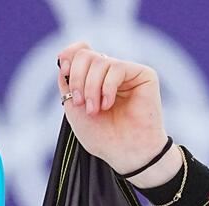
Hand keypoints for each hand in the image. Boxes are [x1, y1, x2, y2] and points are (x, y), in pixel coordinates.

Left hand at [57, 43, 181, 186]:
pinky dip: (107, 87)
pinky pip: (117, 67)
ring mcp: (126, 72)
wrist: (123, 152)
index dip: (70, 56)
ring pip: (99, 61)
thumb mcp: (73, 107)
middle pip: (85, 55)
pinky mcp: (143, 75)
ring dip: (91, 88)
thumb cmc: (100, 135)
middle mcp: (109, 72)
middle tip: (80, 103)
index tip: (65, 71)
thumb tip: (65, 55)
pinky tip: (108, 104)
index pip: (80, 51)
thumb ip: (68, 81)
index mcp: (92, 78)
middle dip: (77, 79)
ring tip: (95, 110)